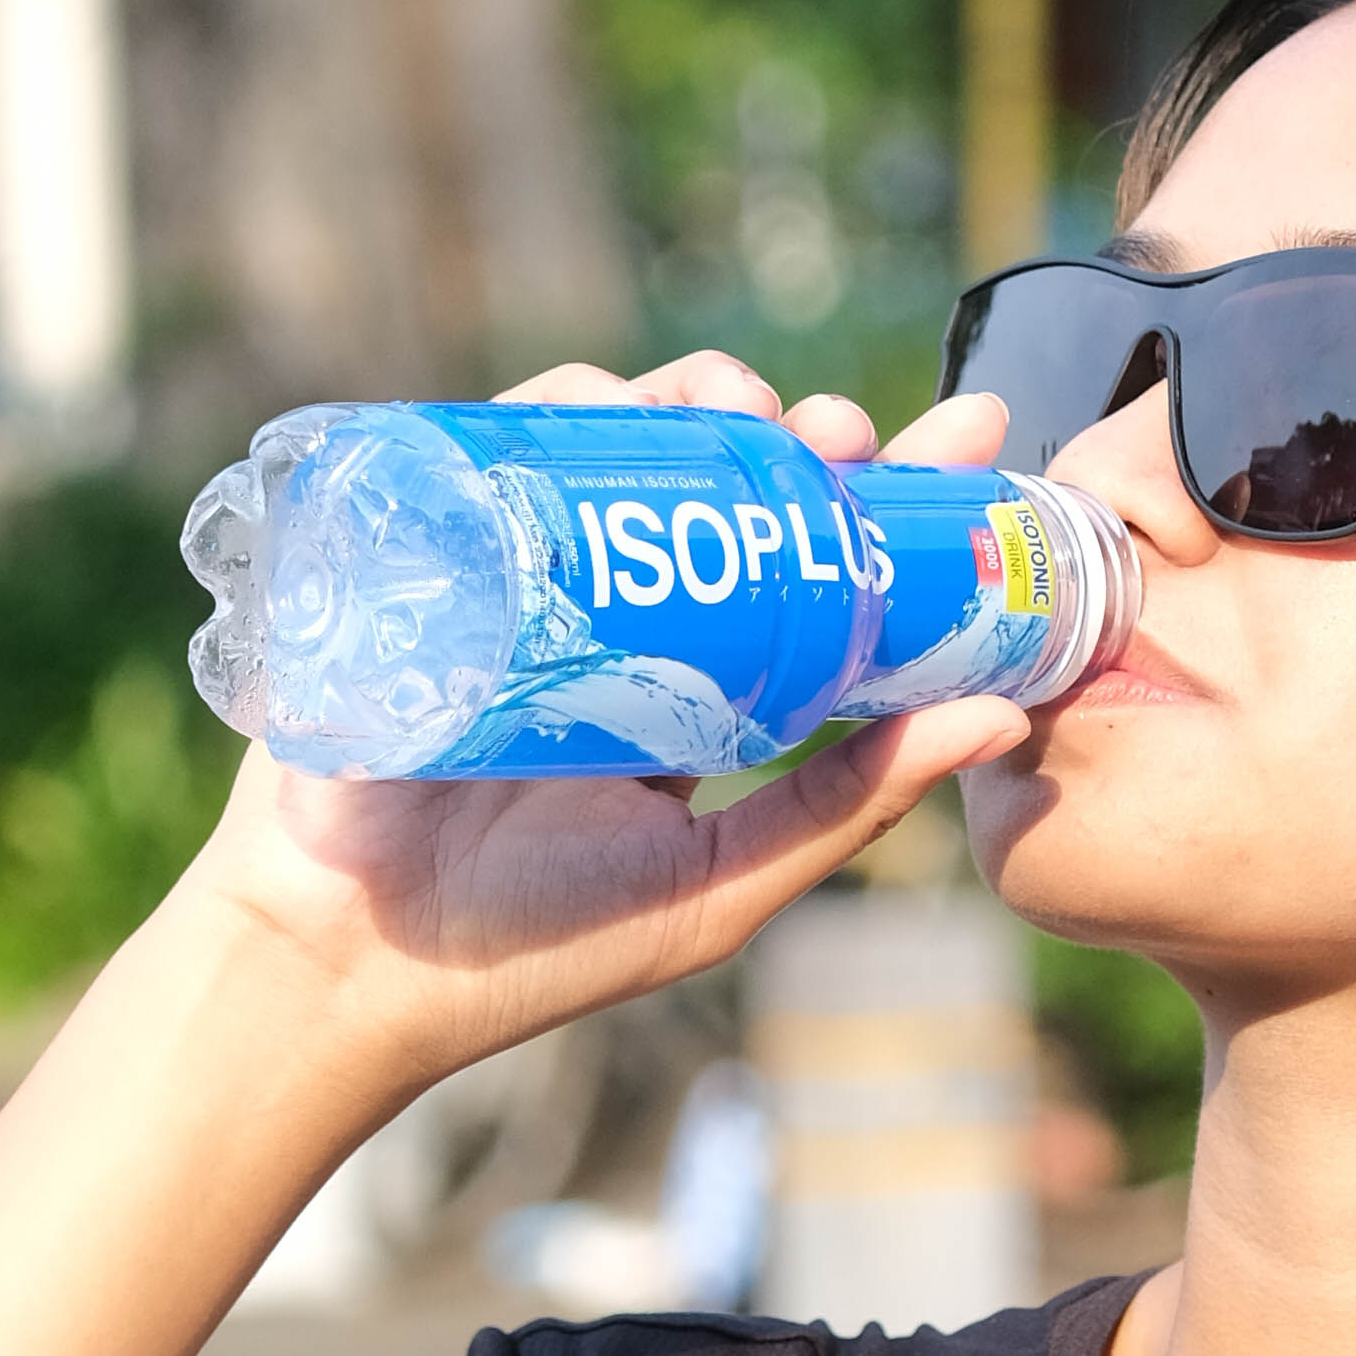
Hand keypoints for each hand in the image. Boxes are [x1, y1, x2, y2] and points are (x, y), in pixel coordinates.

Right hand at [177, 347, 1031, 1110]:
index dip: (891, 502)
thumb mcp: (721, 880)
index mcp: (700, 689)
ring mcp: (528, 578)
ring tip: (748, 411)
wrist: (350, 956)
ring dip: (696, 398)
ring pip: (626, 444)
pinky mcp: (440, 551)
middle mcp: (621, 620)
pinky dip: (564, 403)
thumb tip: (1006, 716)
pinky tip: (620, 403)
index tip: (969, 436)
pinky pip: (504, 444)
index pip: (815, 575)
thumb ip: (852, 802)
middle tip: (848, 435)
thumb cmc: (536, 945)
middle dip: (802, 436)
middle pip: (726, 487)